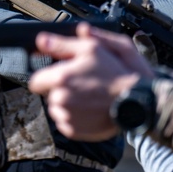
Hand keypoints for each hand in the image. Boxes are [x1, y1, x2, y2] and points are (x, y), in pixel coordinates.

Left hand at [28, 24, 153, 140]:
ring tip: (88, 97)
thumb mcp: (92, 48)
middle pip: (48, 94)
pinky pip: (65, 122)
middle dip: (60, 89)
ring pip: (56, 109)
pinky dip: (74, 117)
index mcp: (60, 78)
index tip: (59, 76)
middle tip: (82, 84)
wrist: (137, 101)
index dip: (47, 77)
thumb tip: (41, 40)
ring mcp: (66, 117)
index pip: (35, 81)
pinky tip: (90, 109)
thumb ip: (63, 44)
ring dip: (67, 104)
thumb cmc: (117, 73)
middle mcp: (60, 99)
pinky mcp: (73, 131)